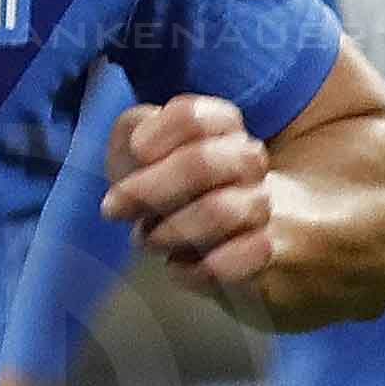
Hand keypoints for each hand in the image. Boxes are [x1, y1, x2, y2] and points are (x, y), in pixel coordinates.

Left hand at [102, 95, 279, 286]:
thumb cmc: (175, 188)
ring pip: (222, 212)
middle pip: (204, 163)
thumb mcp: (145, 151)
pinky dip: (199, 269)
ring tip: (149, 240)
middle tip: (115, 209)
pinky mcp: (269, 250)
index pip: (192, 117)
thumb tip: (136, 142)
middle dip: (150, 190)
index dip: (156, 135)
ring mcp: (263, 205)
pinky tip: (178, 266)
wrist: (231, 239)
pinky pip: (243, 257)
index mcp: (221, 126)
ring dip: (172, 231)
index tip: (136, 154)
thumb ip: (133, 131)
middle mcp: (247, 161)